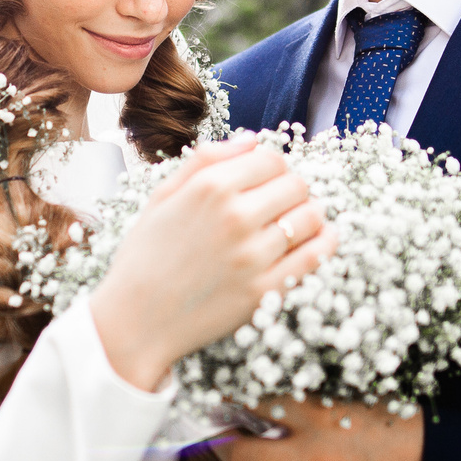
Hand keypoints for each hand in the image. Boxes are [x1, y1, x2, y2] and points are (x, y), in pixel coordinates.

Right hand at [89, 135, 335, 390]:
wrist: (135, 320)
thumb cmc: (145, 256)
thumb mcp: (163, 196)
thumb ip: (205, 159)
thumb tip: (252, 140)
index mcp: (209, 187)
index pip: (271, 159)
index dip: (274, 167)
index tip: (268, 180)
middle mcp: (235, 216)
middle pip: (296, 185)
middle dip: (293, 190)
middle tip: (282, 203)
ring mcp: (253, 255)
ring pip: (311, 217)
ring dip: (311, 215)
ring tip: (298, 222)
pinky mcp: (265, 291)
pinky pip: (315, 257)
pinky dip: (324, 244)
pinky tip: (318, 240)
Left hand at [214, 397, 421, 460]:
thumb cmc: (406, 436)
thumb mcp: (359, 400)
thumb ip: (314, 399)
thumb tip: (269, 396)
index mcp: (321, 417)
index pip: (254, 402)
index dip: (230, 399)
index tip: (222, 398)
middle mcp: (311, 459)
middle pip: (237, 454)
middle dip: (223, 444)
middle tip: (224, 437)